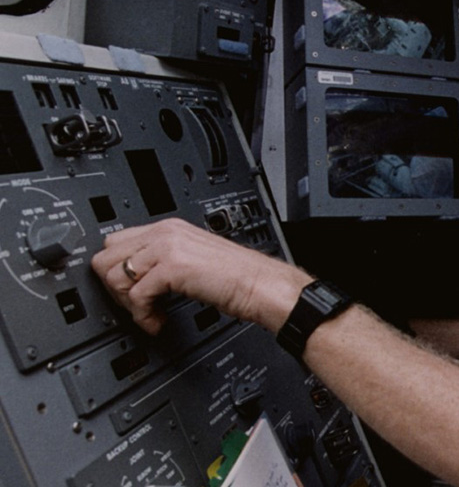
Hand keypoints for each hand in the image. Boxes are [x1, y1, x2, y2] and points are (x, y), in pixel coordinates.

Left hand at [90, 218, 311, 334]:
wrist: (260, 285)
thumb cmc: (236, 278)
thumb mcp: (193, 260)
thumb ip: (165, 259)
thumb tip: (137, 276)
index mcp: (170, 228)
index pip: (116, 242)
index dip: (117, 272)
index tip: (130, 293)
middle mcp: (166, 232)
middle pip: (106, 257)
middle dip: (116, 288)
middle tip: (138, 305)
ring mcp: (168, 247)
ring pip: (115, 276)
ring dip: (128, 304)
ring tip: (149, 315)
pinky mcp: (173, 266)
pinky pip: (136, 294)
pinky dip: (142, 316)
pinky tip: (158, 322)